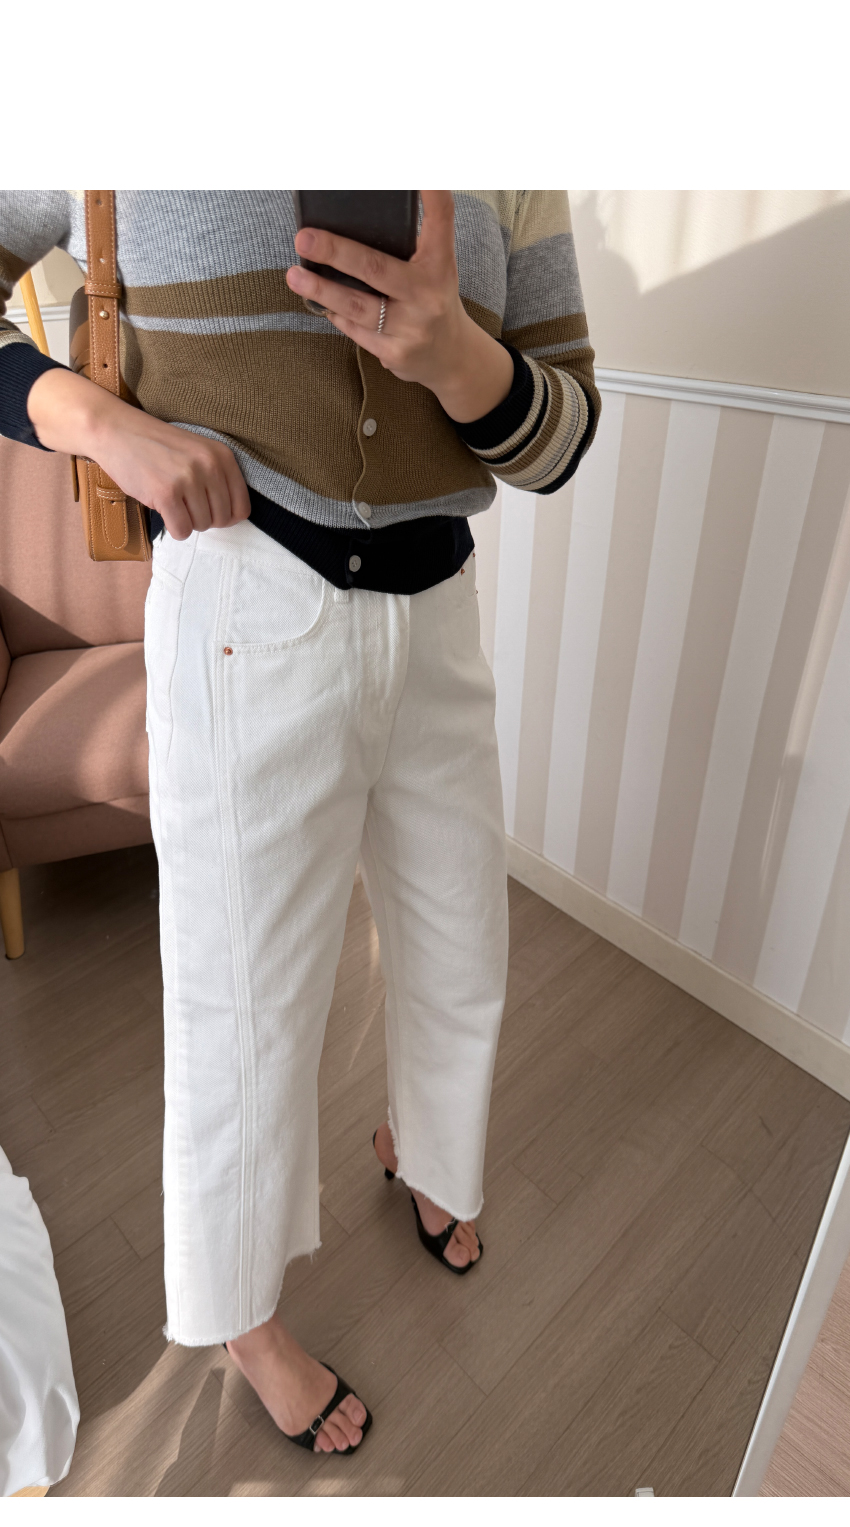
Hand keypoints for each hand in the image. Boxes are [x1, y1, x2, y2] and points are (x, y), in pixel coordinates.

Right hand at [27, 368, 250, 541]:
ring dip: (186, 521)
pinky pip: (182, 531)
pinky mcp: (166, 494)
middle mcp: (209, 466)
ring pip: (201, 526)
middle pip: (221, 520)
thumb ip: (218, 479)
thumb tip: (231, 519)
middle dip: (203, 519)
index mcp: (222, 456)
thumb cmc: (157, 446)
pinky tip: (164, 510)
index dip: (225, 517)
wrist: (118, 431)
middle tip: (184, 504)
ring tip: (172, 501)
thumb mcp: (198, 452)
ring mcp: (188, 479)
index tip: (209, 510)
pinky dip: (173, 528)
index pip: (241, 507)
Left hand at [285, 190, 513, 423]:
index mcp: (439, 264)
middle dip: (336, 253)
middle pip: (375, 269)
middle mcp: (428, 294)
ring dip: (320, 289)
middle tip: (304, 238)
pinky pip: (354, 328)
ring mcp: (411, 327)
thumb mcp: (433, 269)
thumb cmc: (431, 300)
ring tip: (294, 276)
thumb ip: (404, 247)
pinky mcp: (394, 352)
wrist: (451, 358)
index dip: (431, 195)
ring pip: (356, 305)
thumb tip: (352, 218)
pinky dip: (335, 313)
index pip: (439, 221)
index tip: (422, 172)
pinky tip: (320, 301)